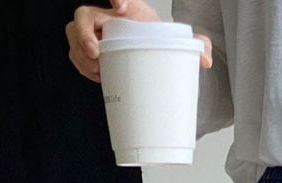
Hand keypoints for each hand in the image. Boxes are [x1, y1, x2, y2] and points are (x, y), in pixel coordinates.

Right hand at [66, 1, 212, 82]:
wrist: (152, 56)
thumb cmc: (160, 44)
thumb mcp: (180, 42)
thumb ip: (199, 45)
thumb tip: (206, 59)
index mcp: (129, 9)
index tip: (120, 5)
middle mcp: (108, 18)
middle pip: (84, 15)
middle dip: (85, 33)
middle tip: (96, 53)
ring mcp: (96, 35)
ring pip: (75, 35)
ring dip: (81, 54)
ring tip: (97, 70)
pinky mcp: (91, 52)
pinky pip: (77, 55)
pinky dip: (83, 66)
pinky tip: (97, 76)